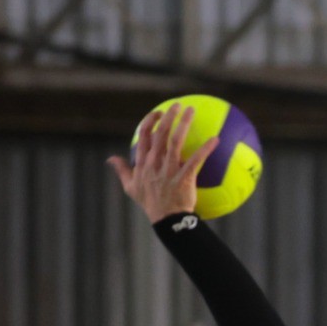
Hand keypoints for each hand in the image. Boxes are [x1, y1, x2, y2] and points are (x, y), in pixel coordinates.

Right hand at [107, 103, 218, 222]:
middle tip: (178, 105)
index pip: (144, 136)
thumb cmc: (150, 203)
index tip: (159, 113)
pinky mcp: (184, 178)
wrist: (167, 220)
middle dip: (168, 117)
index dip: (150, 121)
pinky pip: (195, 160)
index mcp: (143, 163)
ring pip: (175, 142)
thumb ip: (122, 170)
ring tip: (191, 111)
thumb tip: (110, 159)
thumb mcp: (130, 187)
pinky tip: (215, 139)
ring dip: (183, 124)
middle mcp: (155, 163)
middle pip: (160, 134)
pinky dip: (205, 149)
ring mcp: (169, 170)